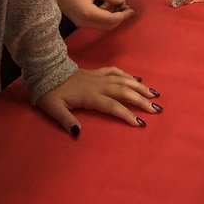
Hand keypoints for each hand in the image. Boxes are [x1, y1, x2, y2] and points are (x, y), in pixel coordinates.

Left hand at [36, 67, 161, 133]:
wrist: (46, 70)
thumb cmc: (50, 93)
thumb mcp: (54, 109)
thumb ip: (66, 120)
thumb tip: (77, 133)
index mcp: (90, 96)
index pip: (112, 106)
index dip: (127, 114)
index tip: (140, 122)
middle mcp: (99, 85)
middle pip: (124, 92)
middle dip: (141, 100)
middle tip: (156, 109)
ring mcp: (99, 76)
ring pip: (123, 80)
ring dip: (139, 86)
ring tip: (153, 94)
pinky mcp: (97, 71)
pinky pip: (116, 71)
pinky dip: (127, 75)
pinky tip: (136, 79)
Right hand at [53, 0, 132, 30]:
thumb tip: (121, 1)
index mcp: (89, 14)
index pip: (112, 20)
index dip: (123, 15)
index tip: (131, 9)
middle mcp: (85, 22)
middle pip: (108, 26)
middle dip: (119, 18)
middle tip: (126, 7)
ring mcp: (80, 23)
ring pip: (102, 25)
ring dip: (112, 17)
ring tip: (118, 3)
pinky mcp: (78, 20)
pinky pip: (95, 22)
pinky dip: (103, 16)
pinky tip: (107, 4)